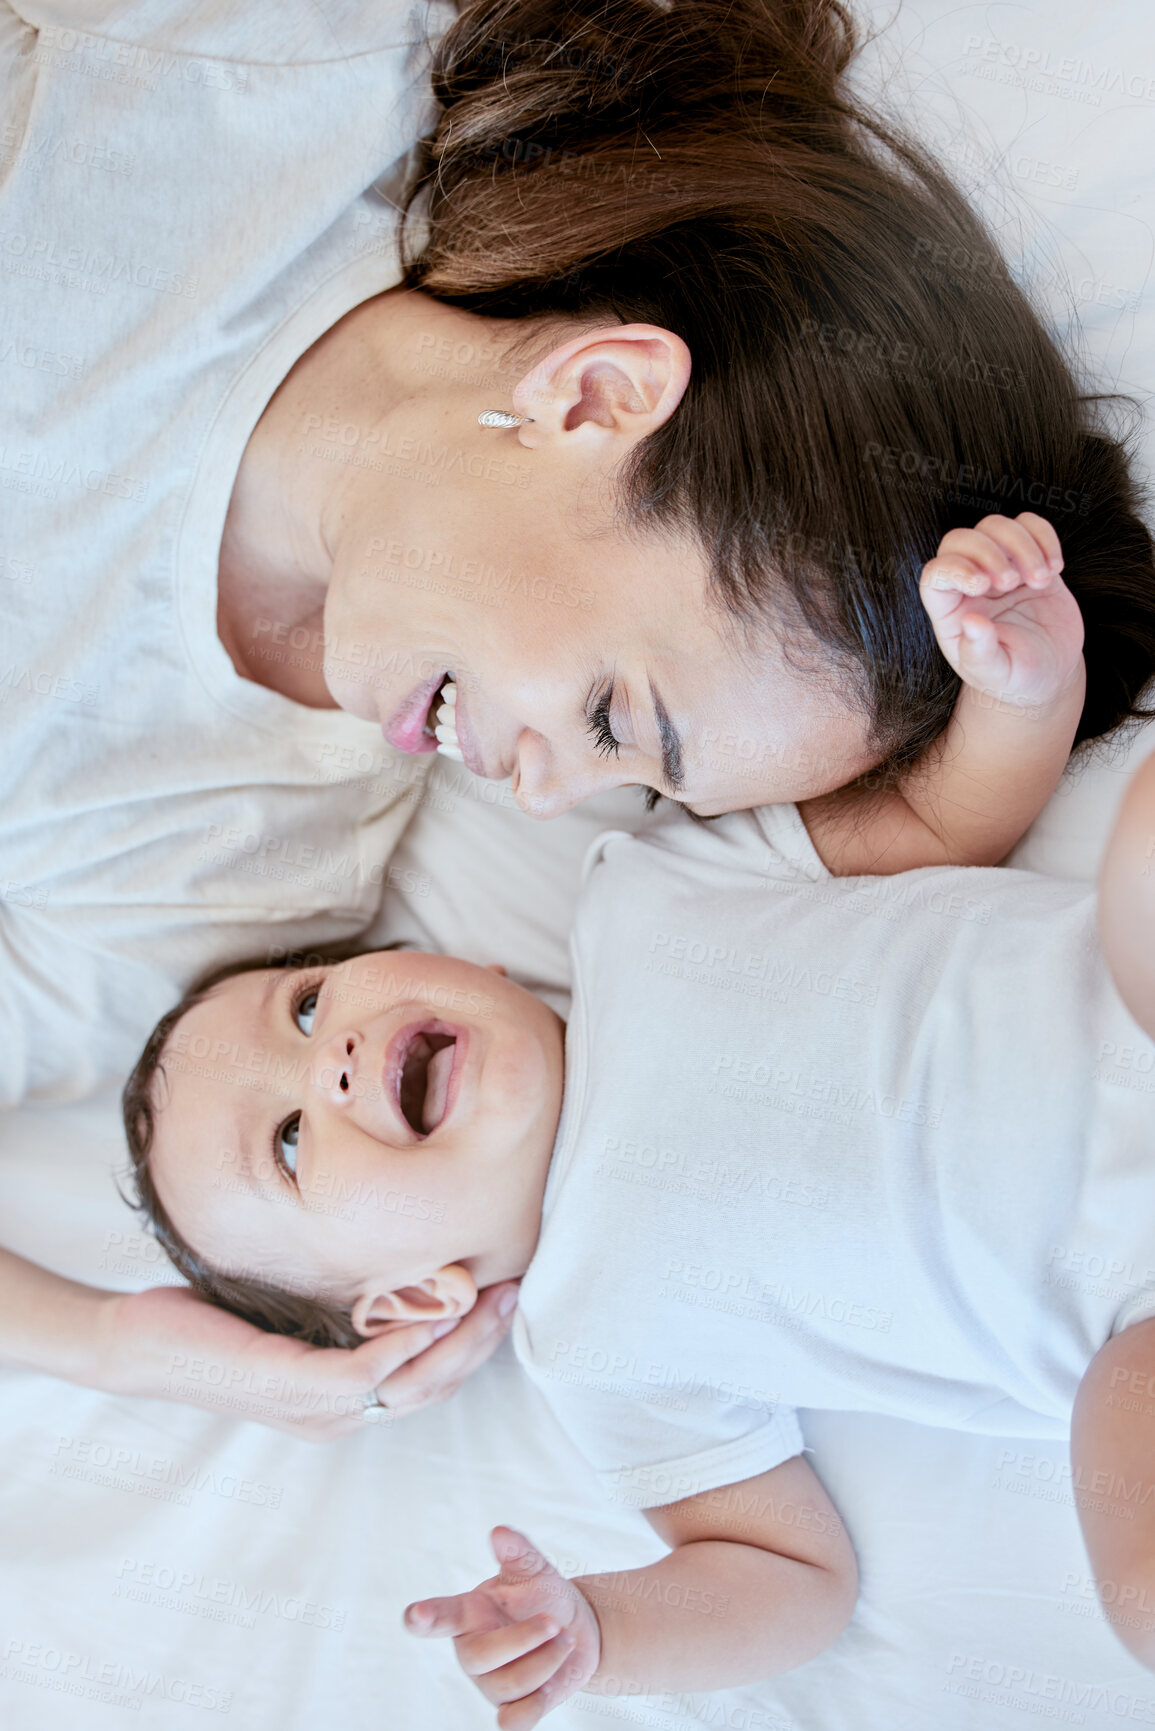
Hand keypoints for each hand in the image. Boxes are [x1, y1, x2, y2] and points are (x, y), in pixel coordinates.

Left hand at [95, 1280, 518, 1438]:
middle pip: (435, 1388)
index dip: (473, 1345)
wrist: (136, 1348)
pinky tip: (437, 1308)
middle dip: (483, 1341)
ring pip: (415, 1383)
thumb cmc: (207, 1327)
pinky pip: (372, 1370)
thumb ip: (341, 1308)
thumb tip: (391, 1265)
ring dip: (462, 1340)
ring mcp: (318, 1410)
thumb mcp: (290, 1314)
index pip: (428, 1383)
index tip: (504, 1294)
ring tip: (494, 1294)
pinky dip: (411, 1341)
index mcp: (340, 1403)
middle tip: (518, 1290)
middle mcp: (337, 1417)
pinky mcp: (295, 1389)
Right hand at [405, 1526, 600, 1727]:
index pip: (442, 1616)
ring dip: (547, 1662)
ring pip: (510, 1686)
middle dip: (524, 1639)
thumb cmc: (543, 1595)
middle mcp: (473, 1651)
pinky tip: (551, 1684)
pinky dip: (536, 1705)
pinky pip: (515, 1720)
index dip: (426, 1617)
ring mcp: (490, 1683)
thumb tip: (499, 1531)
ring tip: (565, 1640)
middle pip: (482, 1657)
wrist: (577, 1630)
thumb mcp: (533, 1569)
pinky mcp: (513, 1709)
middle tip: (555, 1622)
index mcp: (470, 1613)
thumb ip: (516, 1551)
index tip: (414, 1615)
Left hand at [920, 512, 1083, 707]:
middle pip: (960, 540)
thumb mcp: (997, 674)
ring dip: (1020, 544)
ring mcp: (1000, 567)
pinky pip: (1029, 526)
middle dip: (987, 551)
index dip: (953, 569)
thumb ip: (981, 653)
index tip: (983, 585)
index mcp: (950, 612)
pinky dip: (1043, 536)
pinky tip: (1055, 567)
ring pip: (995, 526)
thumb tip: (971, 623)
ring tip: (1041, 578)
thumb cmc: (1016, 678)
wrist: (1050, 673)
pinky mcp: (1030, 559)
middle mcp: (969, 585)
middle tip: (1012, 582)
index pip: (935, 574)